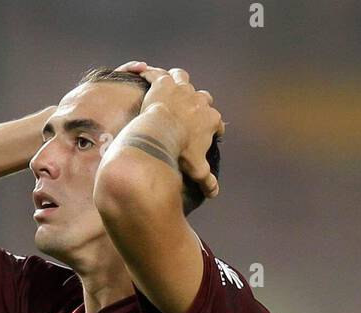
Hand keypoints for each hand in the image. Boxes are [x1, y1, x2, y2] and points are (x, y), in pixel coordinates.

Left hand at [113, 62, 223, 197]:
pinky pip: (157, 74)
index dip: (215, 128)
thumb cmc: (179, 152)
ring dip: (180, 81)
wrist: (159, 135)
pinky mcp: (163, 84)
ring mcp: (182, 89)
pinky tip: (142, 71)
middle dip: (199, 104)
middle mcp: (200, 100)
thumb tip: (214, 193)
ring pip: (183, 78)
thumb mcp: (196, 169)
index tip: (211, 134)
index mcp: (211, 118)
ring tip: (173, 85)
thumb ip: (207, 180)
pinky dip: (150, 73)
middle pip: (204, 98)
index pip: (217, 122)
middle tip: (190, 111)